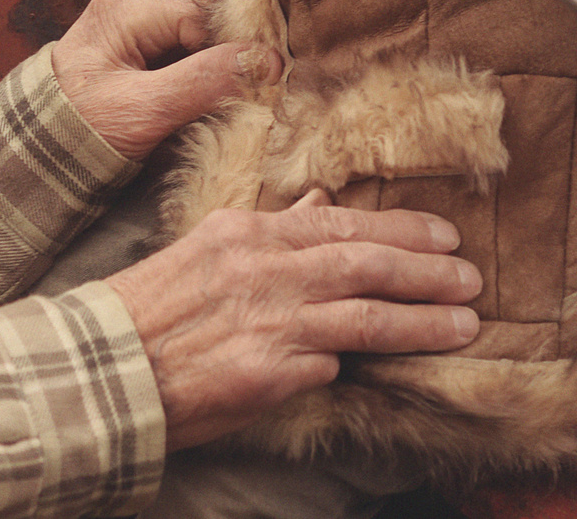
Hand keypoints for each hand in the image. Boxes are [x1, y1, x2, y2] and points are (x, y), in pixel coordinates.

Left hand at [51, 0, 272, 159]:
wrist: (39, 149)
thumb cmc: (83, 129)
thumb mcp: (145, 110)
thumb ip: (204, 82)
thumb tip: (266, 61)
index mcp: (125, 10)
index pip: (200, 10)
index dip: (233, 40)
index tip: (261, 74)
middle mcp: (131, 2)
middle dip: (237, 24)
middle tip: (266, 62)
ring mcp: (136, 18)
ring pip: (200, 7)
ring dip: (226, 34)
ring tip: (251, 68)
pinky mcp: (141, 39)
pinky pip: (188, 28)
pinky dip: (211, 45)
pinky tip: (226, 71)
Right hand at [106, 195, 482, 448]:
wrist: (105, 367)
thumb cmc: (153, 309)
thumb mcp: (208, 249)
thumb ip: (271, 229)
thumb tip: (317, 202)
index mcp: (248, 233)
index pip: (341, 222)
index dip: (400, 230)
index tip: (443, 236)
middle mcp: (263, 270)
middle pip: (366, 263)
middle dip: (427, 270)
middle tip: (470, 276)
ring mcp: (268, 322)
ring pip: (365, 316)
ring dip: (423, 321)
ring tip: (465, 324)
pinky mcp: (268, 374)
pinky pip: (330, 366)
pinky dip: (357, 365)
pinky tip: (393, 370)